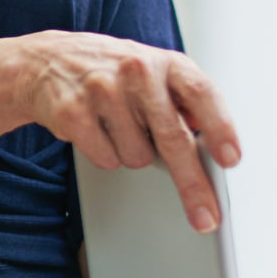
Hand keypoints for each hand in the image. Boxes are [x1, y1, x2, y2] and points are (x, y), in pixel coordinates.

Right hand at [6, 31, 241, 233]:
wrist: (46, 61)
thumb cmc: (114, 72)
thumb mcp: (156, 72)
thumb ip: (186, 100)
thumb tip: (214, 138)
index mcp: (167, 63)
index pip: (203, 94)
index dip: (221, 128)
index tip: (230, 160)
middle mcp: (138, 71)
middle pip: (173, 139)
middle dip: (193, 185)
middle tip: (207, 217)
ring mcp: (103, 89)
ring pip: (139, 157)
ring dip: (134, 153)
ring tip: (120, 126)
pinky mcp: (73, 111)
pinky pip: (107, 159)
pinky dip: (106, 155)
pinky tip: (97, 130)